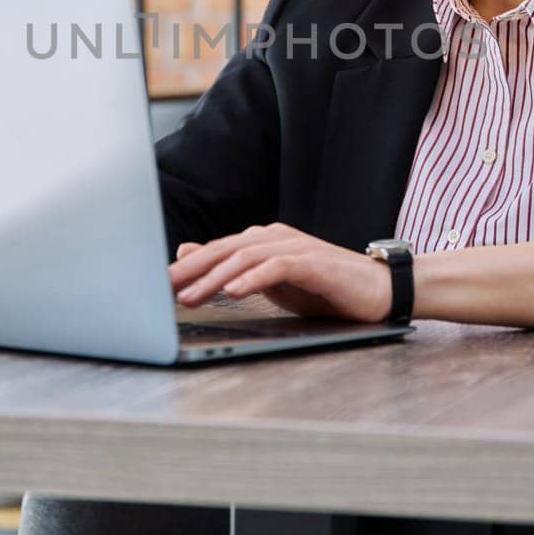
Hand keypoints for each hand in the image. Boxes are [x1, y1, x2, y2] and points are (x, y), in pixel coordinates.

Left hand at [168, 223, 392, 322]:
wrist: (378, 289)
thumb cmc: (325, 288)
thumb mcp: (271, 281)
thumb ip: (235, 269)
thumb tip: (189, 256)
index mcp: (263, 241)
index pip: (216, 251)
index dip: (186, 268)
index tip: (155, 287)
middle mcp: (275, 238)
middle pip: (224, 251)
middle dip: (190, 272)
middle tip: (160, 290)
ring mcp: (295, 247)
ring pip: (244, 258)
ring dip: (214, 279)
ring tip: (189, 297)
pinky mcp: (313, 263)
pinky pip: (276, 268)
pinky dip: (252, 279)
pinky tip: (233, 292)